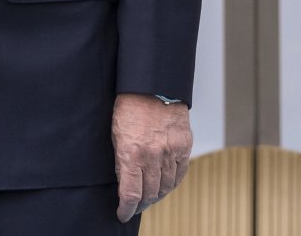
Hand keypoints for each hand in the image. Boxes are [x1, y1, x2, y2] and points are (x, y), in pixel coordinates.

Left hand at [113, 93, 192, 220]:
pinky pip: (179, 174)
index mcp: (131, 152)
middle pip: (149, 192)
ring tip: (149, 196)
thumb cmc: (129, 106)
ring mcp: (171, 152)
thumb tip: (124, 182)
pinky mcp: (184, 147)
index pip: (131, 193)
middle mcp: (152, 156)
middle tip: (136, 206)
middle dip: (141, 203)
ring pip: (166, 186)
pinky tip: (165, 186)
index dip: (126, 208)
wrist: (153, 86)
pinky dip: (172, 183)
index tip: (123, 214)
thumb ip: (121, 159)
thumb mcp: (116, 133)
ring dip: (157, 194)